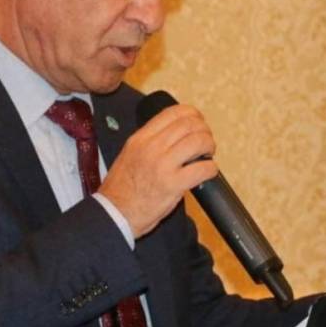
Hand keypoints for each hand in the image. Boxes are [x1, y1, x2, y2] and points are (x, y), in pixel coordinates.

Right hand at [98, 103, 218, 237]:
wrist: (114, 214)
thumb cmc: (121, 188)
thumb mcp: (129, 154)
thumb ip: (149, 142)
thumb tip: (175, 136)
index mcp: (141, 139)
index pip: (172, 113)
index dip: (192, 114)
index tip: (198, 121)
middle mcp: (152, 147)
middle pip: (189, 124)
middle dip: (204, 130)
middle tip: (206, 141)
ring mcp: (163, 165)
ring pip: (198, 142)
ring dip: (209, 146)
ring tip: (208, 154)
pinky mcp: (173, 184)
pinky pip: (202, 169)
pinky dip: (211, 168)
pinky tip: (208, 172)